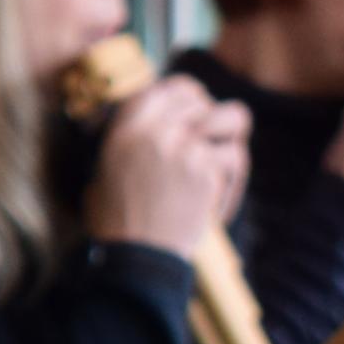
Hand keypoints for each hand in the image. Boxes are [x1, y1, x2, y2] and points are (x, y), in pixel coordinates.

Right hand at [84, 77, 232, 257]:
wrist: (135, 256)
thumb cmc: (117, 219)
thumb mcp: (107, 167)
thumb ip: (135, 137)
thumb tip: (165, 120)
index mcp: (127, 127)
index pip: (172, 87)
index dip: (191, 96)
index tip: (195, 111)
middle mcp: (155, 130)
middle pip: (204, 100)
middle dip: (210, 119)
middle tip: (207, 144)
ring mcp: (184, 148)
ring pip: (233, 119)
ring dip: (232, 136)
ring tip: (223, 159)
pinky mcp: (207, 172)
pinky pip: (235, 158)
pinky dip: (233, 181)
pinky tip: (217, 203)